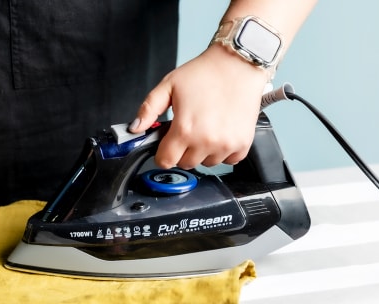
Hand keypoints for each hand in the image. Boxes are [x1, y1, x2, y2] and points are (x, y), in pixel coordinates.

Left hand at [129, 44, 269, 168]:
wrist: (237, 64)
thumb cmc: (205, 73)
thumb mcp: (168, 86)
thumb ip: (148, 109)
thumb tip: (135, 128)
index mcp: (185, 129)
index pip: (165, 161)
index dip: (163, 153)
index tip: (167, 144)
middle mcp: (206, 141)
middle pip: (185, 164)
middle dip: (183, 150)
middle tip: (188, 129)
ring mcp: (226, 145)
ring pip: (207, 163)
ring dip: (204, 151)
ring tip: (206, 127)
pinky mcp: (242, 144)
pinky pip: (229, 160)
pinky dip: (224, 151)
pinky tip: (222, 132)